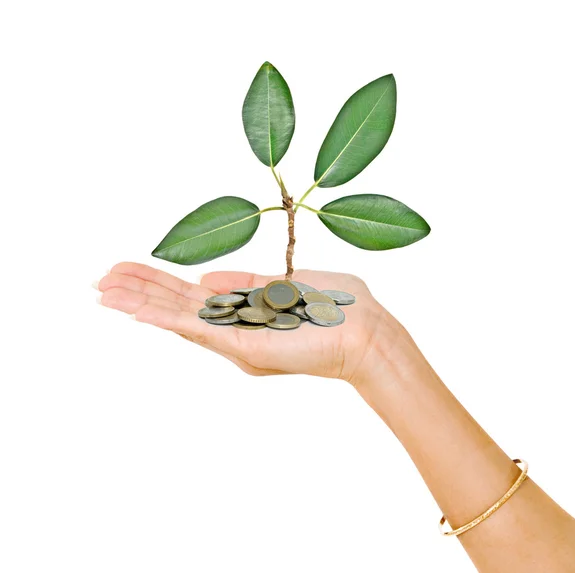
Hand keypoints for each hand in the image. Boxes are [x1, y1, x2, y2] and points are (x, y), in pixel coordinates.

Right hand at [97, 263, 407, 385]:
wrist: (367, 333)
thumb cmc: (339, 307)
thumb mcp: (288, 284)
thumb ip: (247, 283)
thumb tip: (206, 278)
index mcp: (245, 311)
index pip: (193, 296)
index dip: (160, 283)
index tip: (131, 270)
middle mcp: (235, 328)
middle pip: (177, 307)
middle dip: (139, 292)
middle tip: (100, 279)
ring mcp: (236, 339)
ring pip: (178, 318)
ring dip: (139, 303)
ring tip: (103, 290)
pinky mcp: (244, 346)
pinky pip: (196, 329)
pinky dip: (163, 318)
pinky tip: (134, 309)